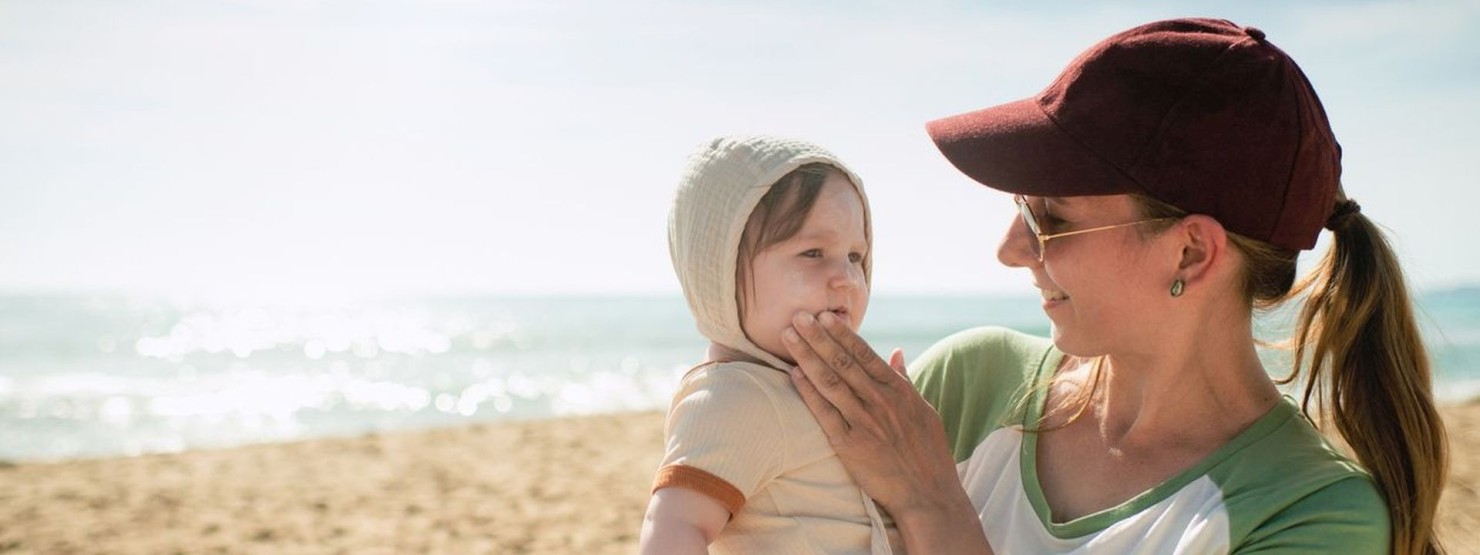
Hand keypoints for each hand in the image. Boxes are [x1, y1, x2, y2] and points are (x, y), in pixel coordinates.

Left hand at [780, 311, 964, 518]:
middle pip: (842, 362)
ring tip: (789, 336)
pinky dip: (808, 392)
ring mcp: (864, 423)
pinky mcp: (850, 445)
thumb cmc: (928, 454)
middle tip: (798, 315)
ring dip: (807, 356)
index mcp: (899, 391)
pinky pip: (824, 414)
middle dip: (818, 336)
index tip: (824, 316)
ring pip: (830, 382)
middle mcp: (880, 402)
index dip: (842, 334)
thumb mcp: (924, 410)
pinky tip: (793, 374)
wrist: (928, 494)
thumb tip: (896, 351)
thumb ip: (905, 380)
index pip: (865, 354)